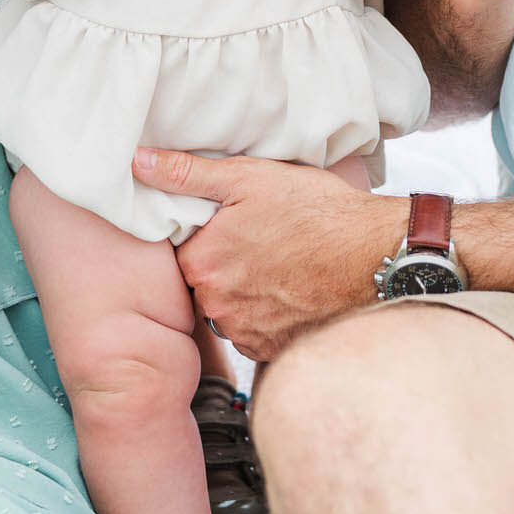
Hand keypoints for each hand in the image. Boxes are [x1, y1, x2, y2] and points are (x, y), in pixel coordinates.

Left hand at [131, 147, 404, 362]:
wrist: (375, 256)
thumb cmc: (315, 211)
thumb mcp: (249, 177)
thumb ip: (188, 173)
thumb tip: (138, 162)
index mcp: (204, 263)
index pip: (182, 252)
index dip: (205, 236)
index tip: (230, 224)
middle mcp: (218, 306)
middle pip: (204, 283)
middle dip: (224, 263)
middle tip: (259, 239)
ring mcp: (247, 333)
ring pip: (229, 309)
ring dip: (245, 290)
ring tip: (279, 262)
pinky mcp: (274, 351)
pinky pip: (255, 332)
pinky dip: (267, 313)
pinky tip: (291, 288)